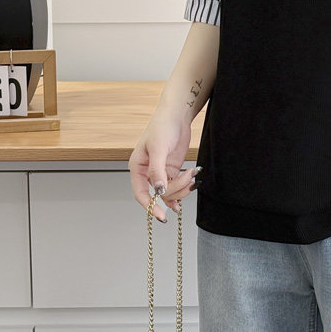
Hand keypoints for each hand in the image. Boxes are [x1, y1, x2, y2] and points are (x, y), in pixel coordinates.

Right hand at [129, 107, 200, 221]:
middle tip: (188, 179)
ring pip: (170, 192)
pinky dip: (185, 187)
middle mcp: (148, 172)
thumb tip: (158, 191)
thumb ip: (157, 171)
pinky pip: (177, 185)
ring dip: (182, 189)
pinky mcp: (172, 169)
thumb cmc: (162, 126)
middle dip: (175, 190)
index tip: (161, 216)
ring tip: (192, 176)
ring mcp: (161, 172)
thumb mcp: (159, 148)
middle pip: (159, 194)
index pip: (140, 193)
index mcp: (137, 167)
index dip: (150, 206)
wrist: (177, 115)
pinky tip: (192, 184)